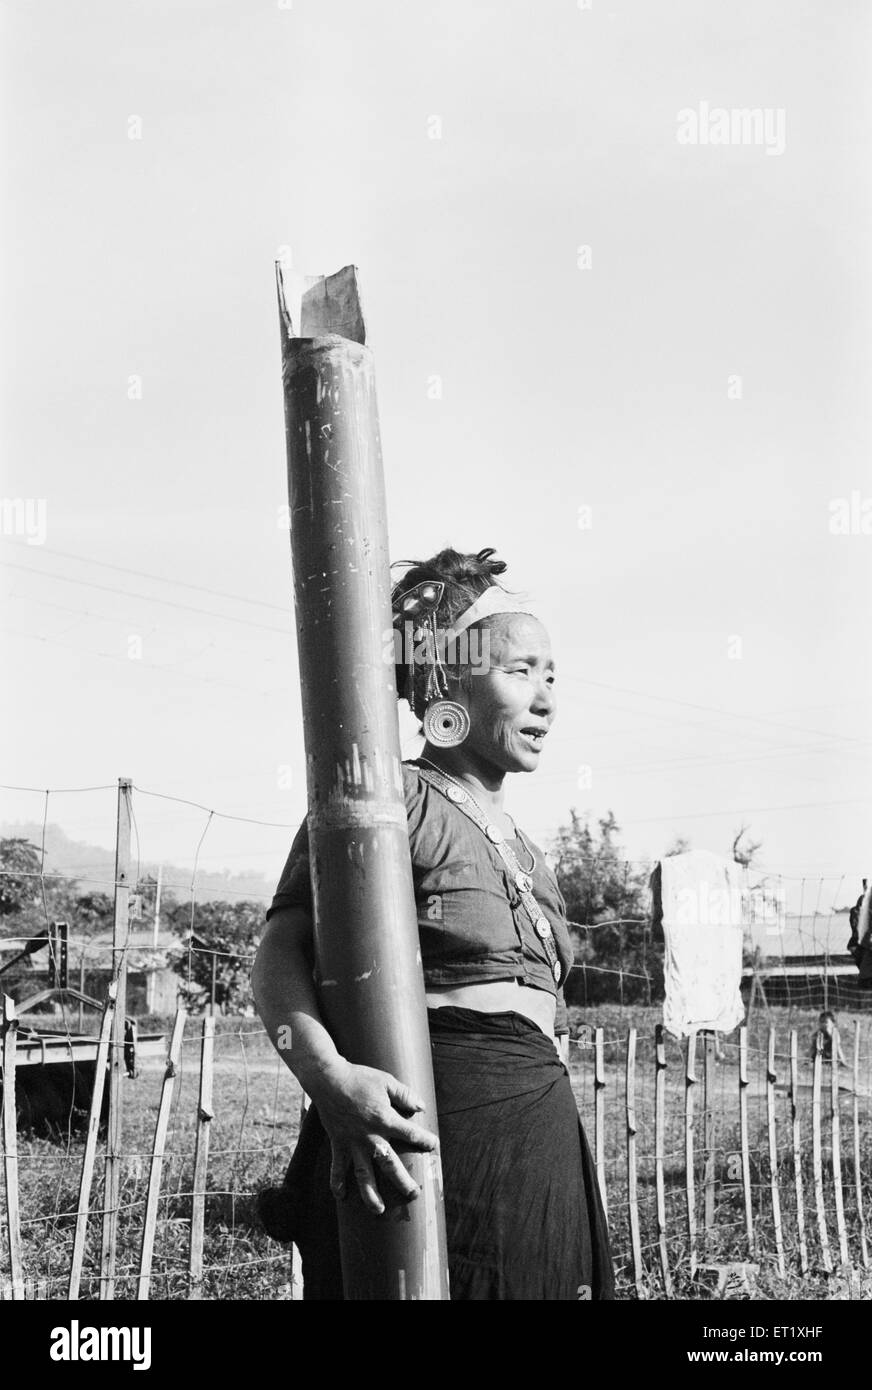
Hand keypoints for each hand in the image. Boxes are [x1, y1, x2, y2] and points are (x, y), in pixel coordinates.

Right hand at [309, 1059, 438, 1214]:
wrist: (328, 1079)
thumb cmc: (359, 1078)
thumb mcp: (386, 1081)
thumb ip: (405, 1095)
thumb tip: (421, 1108)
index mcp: (385, 1120)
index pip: (410, 1135)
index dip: (424, 1141)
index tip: (433, 1146)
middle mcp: (370, 1136)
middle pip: (390, 1165)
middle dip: (403, 1182)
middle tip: (413, 1194)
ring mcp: (352, 1143)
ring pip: (364, 1174)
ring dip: (370, 1194)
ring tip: (379, 1210)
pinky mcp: (338, 1143)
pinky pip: (338, 1167)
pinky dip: (337, 1182)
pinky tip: (341, 1197)